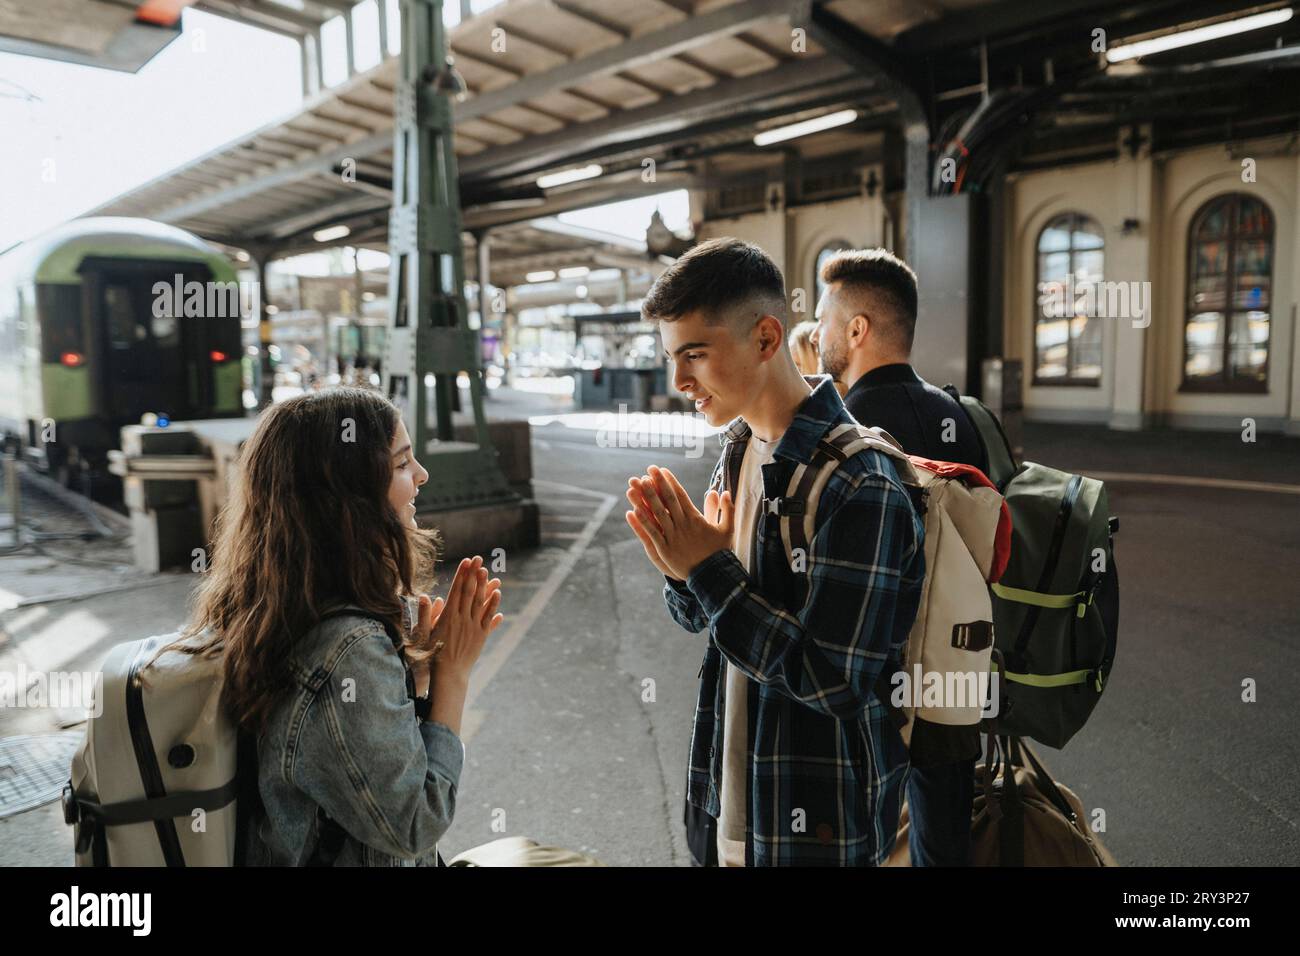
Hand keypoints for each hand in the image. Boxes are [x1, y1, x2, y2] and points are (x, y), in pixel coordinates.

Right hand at [406, 557, 503, 684]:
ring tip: (488, 571)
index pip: (456, 590)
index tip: (467, 561)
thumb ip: (425, 615)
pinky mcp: (481, 636)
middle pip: (469, 592)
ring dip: (484, 585)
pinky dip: (493, 604)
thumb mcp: (423, 635)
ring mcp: (473, 627)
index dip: (462, 574)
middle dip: (474, 574)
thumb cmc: (432, 656)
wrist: (449, 676)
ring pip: (480, 602)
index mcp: (447, 617)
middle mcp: (462, 619)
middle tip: (478, 559)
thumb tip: (425, 596)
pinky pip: (489, 617)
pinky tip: (498, 593)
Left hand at [624, 465, 733, 581]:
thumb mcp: (727, 529)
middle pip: (668, 500)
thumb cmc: (719, 552)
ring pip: (657, 513)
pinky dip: (643, 521)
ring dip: (647, 497)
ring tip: (637, 484)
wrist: (713, 575)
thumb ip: (726, 509)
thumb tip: (724, 492)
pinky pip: (652, 532)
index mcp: (695, 518)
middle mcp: (682, 525)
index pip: (680, 495)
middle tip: (649, 468)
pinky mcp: (665, 549)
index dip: (670, 481)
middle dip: (657, 483)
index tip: (662, 470)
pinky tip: (634, 510)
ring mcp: (673, 537)